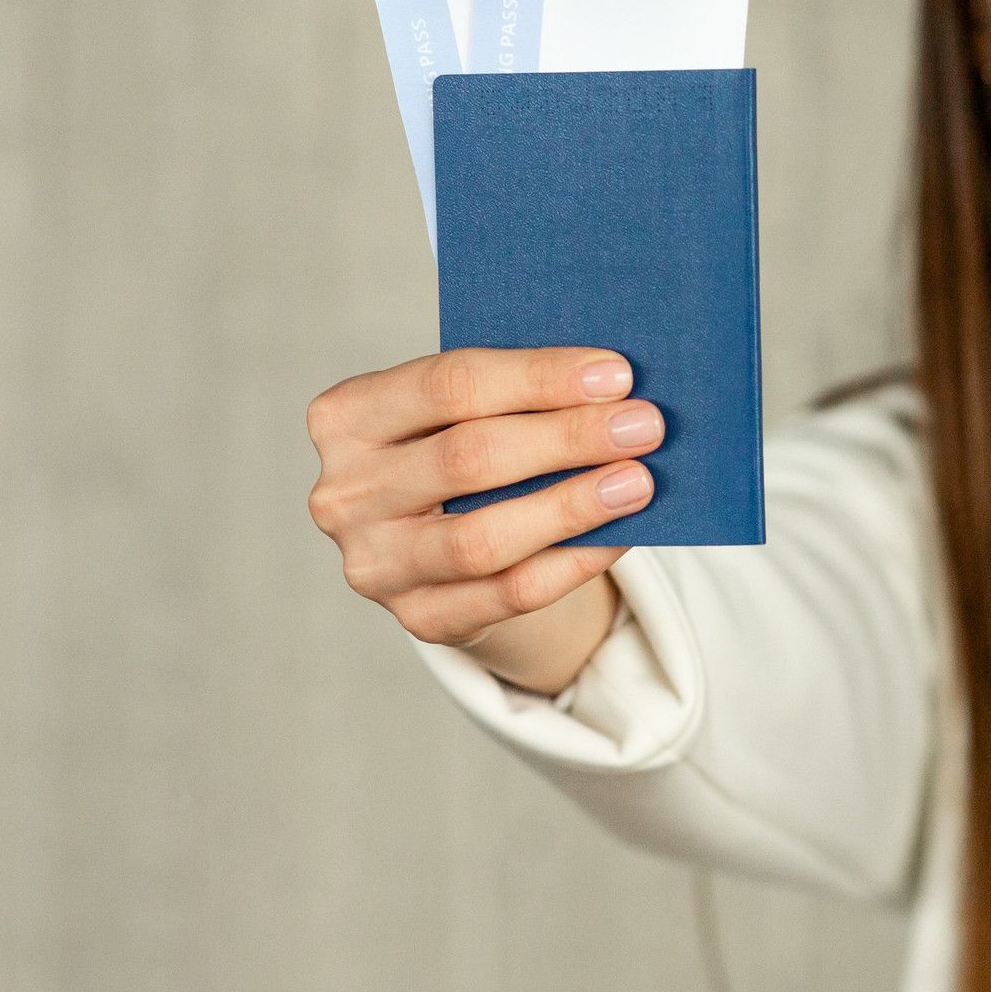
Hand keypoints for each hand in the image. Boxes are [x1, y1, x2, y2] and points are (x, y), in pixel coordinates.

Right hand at [304, 347, 660, 680]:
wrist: (440, 538)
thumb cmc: (463, 447)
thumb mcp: (467, 410)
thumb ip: (518, 394)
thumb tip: (615, 388)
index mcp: (347, 416)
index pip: (447, 385)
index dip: (537, 378)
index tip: (616, 374)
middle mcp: (345, 493)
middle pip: (467, 458)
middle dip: (567, 438)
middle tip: (645, 425)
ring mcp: (374, 563)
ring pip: (482, 538)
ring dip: (571, 506)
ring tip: (639, 482)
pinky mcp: (418, 617)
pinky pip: (507, 594)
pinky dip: (572, 563)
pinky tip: (620, 535)